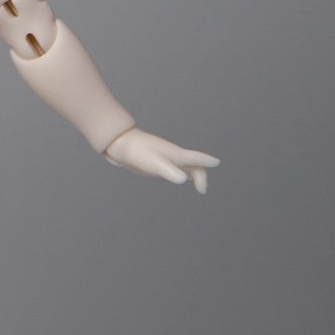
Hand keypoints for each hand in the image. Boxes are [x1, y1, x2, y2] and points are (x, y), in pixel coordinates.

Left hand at [104, 127, 218, 194]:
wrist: (117, 144)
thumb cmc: (135, 151)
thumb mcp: (153, 163)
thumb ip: (169, 171)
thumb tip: (184, 179)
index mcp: (175, 155)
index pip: (195, 159)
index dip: (207, 161)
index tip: (217, 163)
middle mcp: (172, 156)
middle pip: (193, 165)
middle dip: (201, 175)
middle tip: (202, 190)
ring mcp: (164, 158)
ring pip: (184, 166)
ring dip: (193, 174)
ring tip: (198, 185)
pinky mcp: (155, 162)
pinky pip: (174, 168)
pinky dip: (181, 173)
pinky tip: (178, 177)